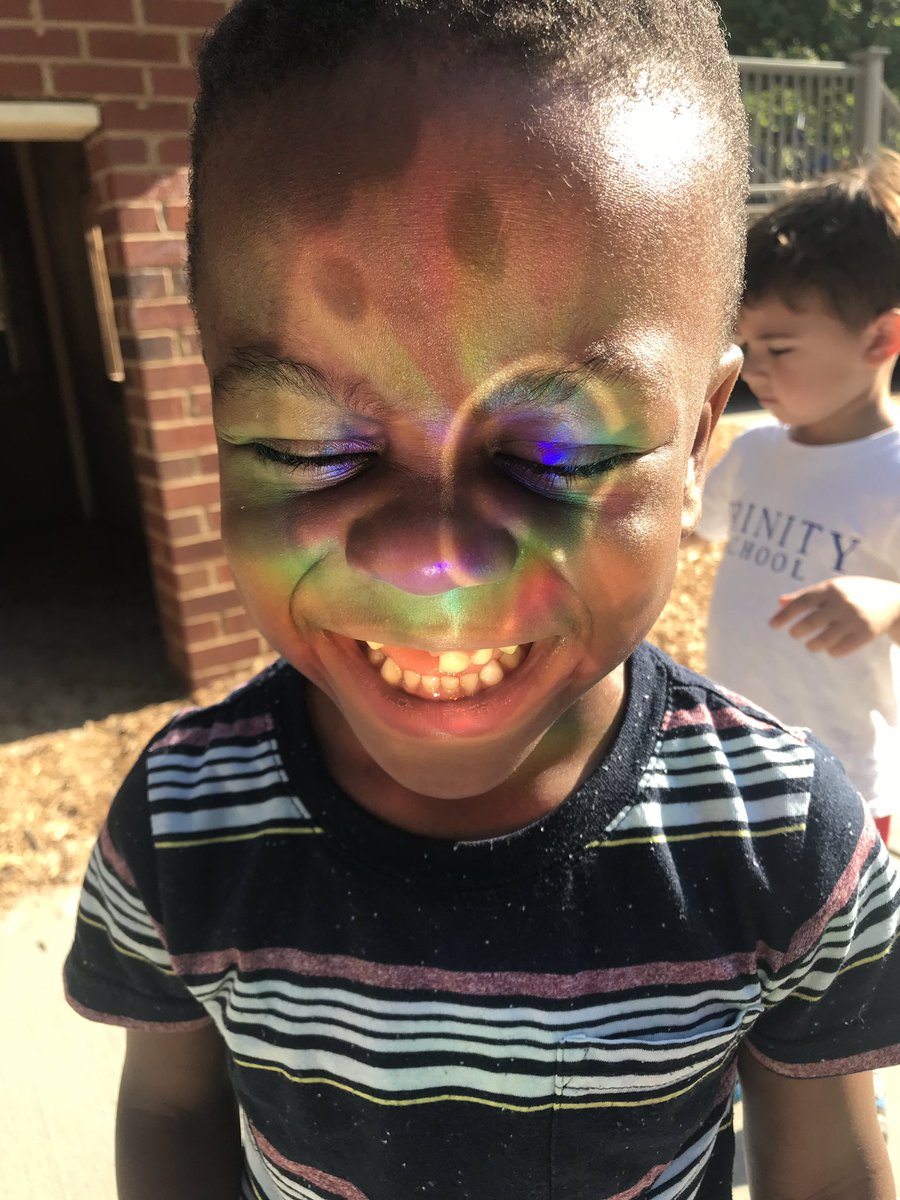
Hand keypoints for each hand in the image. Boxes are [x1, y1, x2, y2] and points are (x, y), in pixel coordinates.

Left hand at [769, 576, 899, 655]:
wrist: (896, 601)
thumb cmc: (858, 593)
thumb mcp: (835, 587)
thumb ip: (808, 595)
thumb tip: (780, 602)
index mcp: (831, 588)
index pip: (801, 602)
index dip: (784, 615)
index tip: (772, 626)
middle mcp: (841, 603)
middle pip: (808, 623)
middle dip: (797, 632)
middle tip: (796, 633)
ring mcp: (854, 619)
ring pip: (822, 641)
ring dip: (812, 645)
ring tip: (812, 643)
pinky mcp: (865, 634)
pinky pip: (838, 650)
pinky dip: (831, 651)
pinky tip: (831, 647)